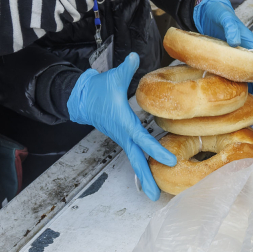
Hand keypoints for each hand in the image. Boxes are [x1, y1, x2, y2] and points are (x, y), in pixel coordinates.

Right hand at [67, 53, 175, 199]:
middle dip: (146, 177)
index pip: (142, 139)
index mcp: (124, 122)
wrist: (82, 98)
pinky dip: (142, 167)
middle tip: (156, 195)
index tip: (169, 162)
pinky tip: (149, 178)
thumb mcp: (113, 78)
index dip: (156, 150)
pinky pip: (135, 154)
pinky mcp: (124, 137)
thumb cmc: (99, 89)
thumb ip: (126, 69)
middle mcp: (124, 134)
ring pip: (135, 160)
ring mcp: (123, 138)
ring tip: (154, 194)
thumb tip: (134, 56)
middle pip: (137, 159)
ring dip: (144, 177)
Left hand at [192, 0, 252, 107]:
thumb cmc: (218, 13)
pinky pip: (235, 77)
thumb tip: (235, 40)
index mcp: (249, 43)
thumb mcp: (224, 18)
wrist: (205, 11)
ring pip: (248, 77)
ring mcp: (236, 58)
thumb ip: (230, 27)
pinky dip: (238, 87)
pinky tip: (239, 98)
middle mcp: (245, 53)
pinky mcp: (225, 61)